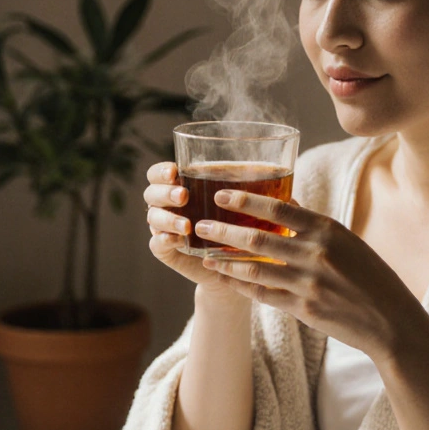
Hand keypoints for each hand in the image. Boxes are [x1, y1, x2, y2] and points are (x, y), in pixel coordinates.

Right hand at [143, 162, 239, 295]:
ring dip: (168, 219)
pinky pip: (157, 243)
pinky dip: (166, 240)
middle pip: (151, 193)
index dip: (161, 171)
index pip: (158, 173)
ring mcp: (163, 228)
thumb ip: (247, 182)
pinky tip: (180, 240)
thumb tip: (277, 167)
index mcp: (179, 186)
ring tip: (187, 225)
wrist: (236, 262)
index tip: (175, 172)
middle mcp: (167, 205)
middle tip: (184, 196)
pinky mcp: (167, 250)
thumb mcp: (243, 201)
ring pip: (153, 218)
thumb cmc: (240, 222)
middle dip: (165, 193)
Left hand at [193, 188, 425, 361]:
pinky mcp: (303, 309)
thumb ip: (315, 225)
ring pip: (255, 267)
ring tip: (205, 254)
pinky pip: (263, 294)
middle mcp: (316, 254)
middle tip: (200, 225)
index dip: (246, 200)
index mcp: (329, 230)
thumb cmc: (371, 277)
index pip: (279, 209)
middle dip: (224, 230)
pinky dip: (241, 285)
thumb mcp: (348, 242)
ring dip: (225, 260)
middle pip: (258, 238)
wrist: (391, 322)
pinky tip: (226, 279)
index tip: (221, 194)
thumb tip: (287, 201)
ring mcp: (308, 283)